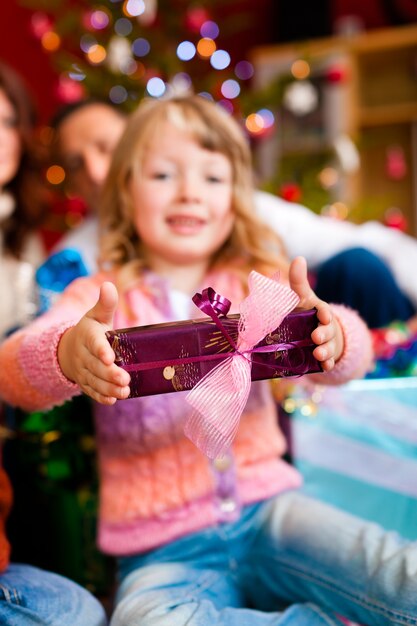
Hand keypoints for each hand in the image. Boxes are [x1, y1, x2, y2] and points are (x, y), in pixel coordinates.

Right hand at [58, 281, 130, 403]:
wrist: (68, 350)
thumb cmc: (90, 330)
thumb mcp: (96, 315)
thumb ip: (105, 304)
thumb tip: (108, 285)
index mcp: (87, 336)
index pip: (94, 343)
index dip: (101, 350)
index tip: (109, 357)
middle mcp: (83, 355)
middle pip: (96, 366)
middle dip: (110, 374)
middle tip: (125, 378)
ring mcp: (83, 371)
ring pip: (95, 381)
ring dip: (109, 387)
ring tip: (125, 391)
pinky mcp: (86, 383)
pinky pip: (92, 391)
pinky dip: (101, 396)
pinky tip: (113, 399)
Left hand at [289, 256, 343, 370]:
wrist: (314, 335)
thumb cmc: (306, 314)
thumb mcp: (302, 298)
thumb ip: (299, 281)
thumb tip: (298, 259)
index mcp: (319, 312)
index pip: (324, 311)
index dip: (324, 314)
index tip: (323, 315)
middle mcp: (325, 327)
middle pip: (327, 330)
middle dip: (323, 333)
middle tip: (316, 337)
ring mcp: (326, 343)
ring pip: (328, 347)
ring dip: (325, 351)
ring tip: (318, 354)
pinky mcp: (324, 356)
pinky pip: (327, 361)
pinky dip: (327, 364)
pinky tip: (324, 367)